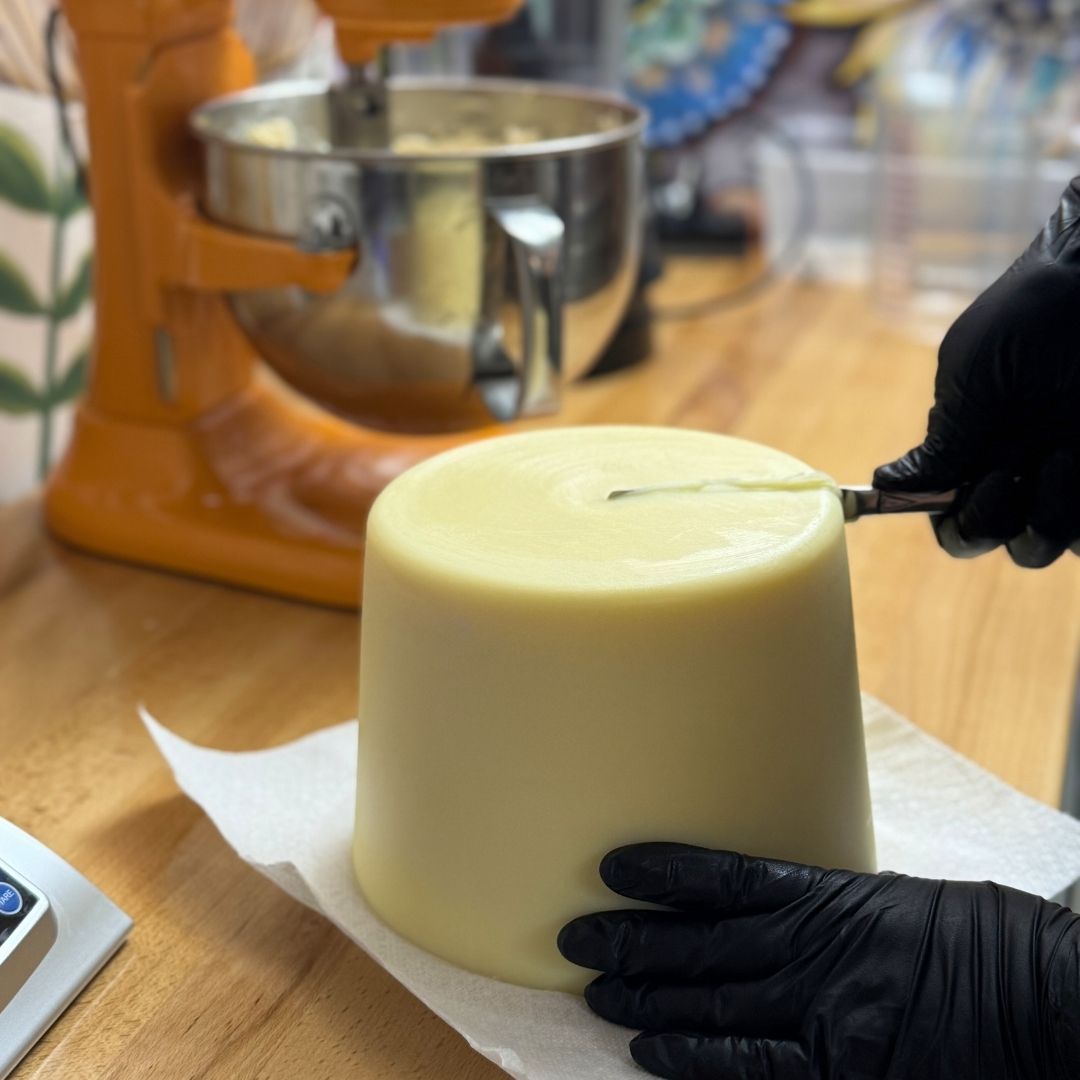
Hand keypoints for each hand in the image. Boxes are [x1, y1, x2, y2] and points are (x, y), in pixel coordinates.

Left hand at [558, 842, 1079, 1079]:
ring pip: (713, 1000)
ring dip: (647, 995)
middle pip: (701, 942)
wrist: (1050, 999)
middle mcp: (814, 950)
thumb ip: (829, 911)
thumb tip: (765, 915)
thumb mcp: (901, 903)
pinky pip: (753, 1065)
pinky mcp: (845, 1069)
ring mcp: (826, 1013)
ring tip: (596, 988)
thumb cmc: (984, 940)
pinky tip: (649, 1049)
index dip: (664, 872)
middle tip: (577, 936)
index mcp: (829, 896)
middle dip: (632, 939)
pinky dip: (696, 1058)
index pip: (724, 878)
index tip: (612, 866)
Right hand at [874, 179, 1079, 566]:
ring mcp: (1061, 474)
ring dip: (1045, 519)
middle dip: (988, 524)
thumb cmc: (1028, 321)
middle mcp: (1012, 467)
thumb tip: (884, 483)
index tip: (953, 496)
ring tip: (1062, 458)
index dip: (948, 518)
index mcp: (971, 448)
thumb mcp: (969, 378)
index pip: (948, 513)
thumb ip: (939, 443)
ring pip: (1039, 543)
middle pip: (988, 537)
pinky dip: (1078, 515)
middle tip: (1003, 482)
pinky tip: (1077, 459)